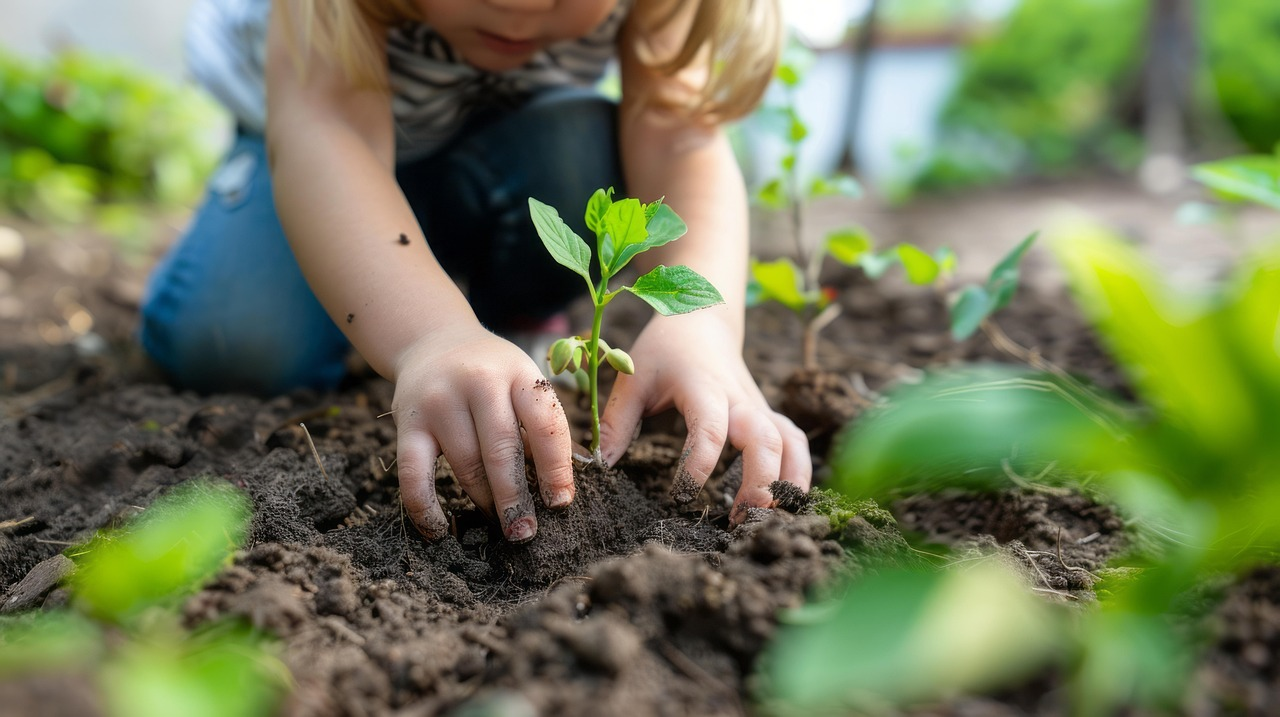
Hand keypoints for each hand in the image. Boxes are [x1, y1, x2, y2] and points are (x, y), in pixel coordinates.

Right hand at [390, 321, 575, 541]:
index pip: (545, 423)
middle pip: (501, 450)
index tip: (560, 503)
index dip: (556, 468)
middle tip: (525, 532)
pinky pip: (414, 473)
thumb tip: (561, 490)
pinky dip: (424, 507)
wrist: (433, 340)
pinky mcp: (408, 421)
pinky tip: (439, 530)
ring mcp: (440, 400)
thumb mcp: (523, 382)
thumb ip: (542, 427)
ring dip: (483, 500)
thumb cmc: (492, 374)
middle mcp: (479, 382)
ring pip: (465, 464)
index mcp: (518, 372)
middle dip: (515, 498)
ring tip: (498, 521)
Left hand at [598, 310, 811, 524]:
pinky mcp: (768, 416)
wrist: (703, 319)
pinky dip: (798, 472)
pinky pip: (794, 443)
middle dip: (759, 482)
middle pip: (765, 440)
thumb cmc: (664, 349)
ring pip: (791, 442)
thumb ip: (617, 421)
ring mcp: (759, 407)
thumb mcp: (633, 378)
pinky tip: (785, 502)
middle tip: (739, 521)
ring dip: (788, 481)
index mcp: (703, 388)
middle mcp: (739, 399)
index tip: (681, 495)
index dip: (700, 464)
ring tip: (769, 519)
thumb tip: (601, 466)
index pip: (710, 428)